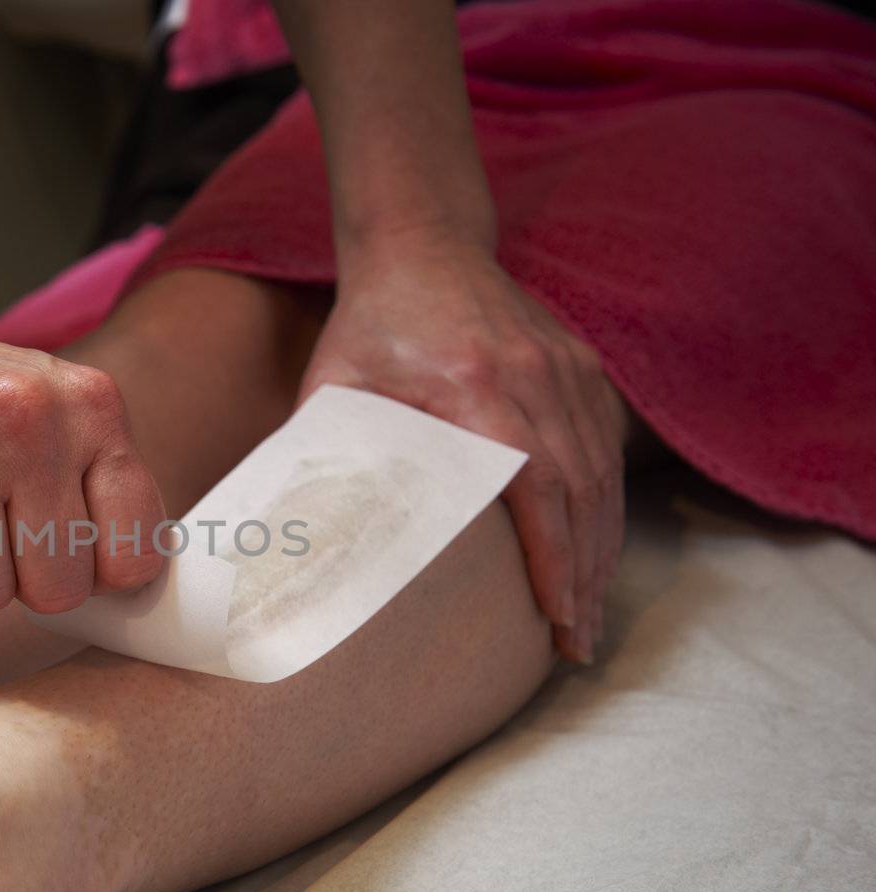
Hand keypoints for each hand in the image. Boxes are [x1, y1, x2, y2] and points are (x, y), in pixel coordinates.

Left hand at [302, 231, 624, 662]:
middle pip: (581, 492)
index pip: (534, 481)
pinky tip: (598, 550)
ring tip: (590, 613)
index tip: (556, 614)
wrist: (421, 241)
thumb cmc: (369, 321)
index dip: (552, 554)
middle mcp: (537, 376)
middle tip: (577, 643)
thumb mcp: (335, 382)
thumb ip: (322, 451)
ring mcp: (567, 368)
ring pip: (603, 474)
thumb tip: (293, 531)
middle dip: (584, 574)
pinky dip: (606, 504)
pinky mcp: (581, 366)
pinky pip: (605, 447)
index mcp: (476, 384)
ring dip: (602, 548)